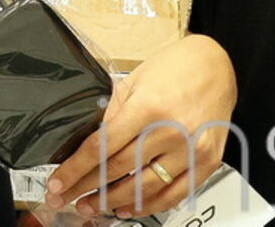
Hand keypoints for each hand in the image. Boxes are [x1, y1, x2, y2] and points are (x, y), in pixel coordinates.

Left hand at [40, 35, 236, 219]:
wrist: (216, 65)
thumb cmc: (175, 67)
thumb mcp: (134, 81)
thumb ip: (114, 113)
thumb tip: (93, 144)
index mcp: (148, 108)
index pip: (102, 147)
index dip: (76, 170)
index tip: (59, 183)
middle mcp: (171, 131)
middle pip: (120, 170)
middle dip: (88, 189)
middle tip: (69, 199)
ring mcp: (191, 150)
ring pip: (145, 188)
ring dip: (115, 202)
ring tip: (93, 207)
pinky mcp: (207, 162)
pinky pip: (175, 194)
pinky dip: (150, 206)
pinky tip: (129, 208)